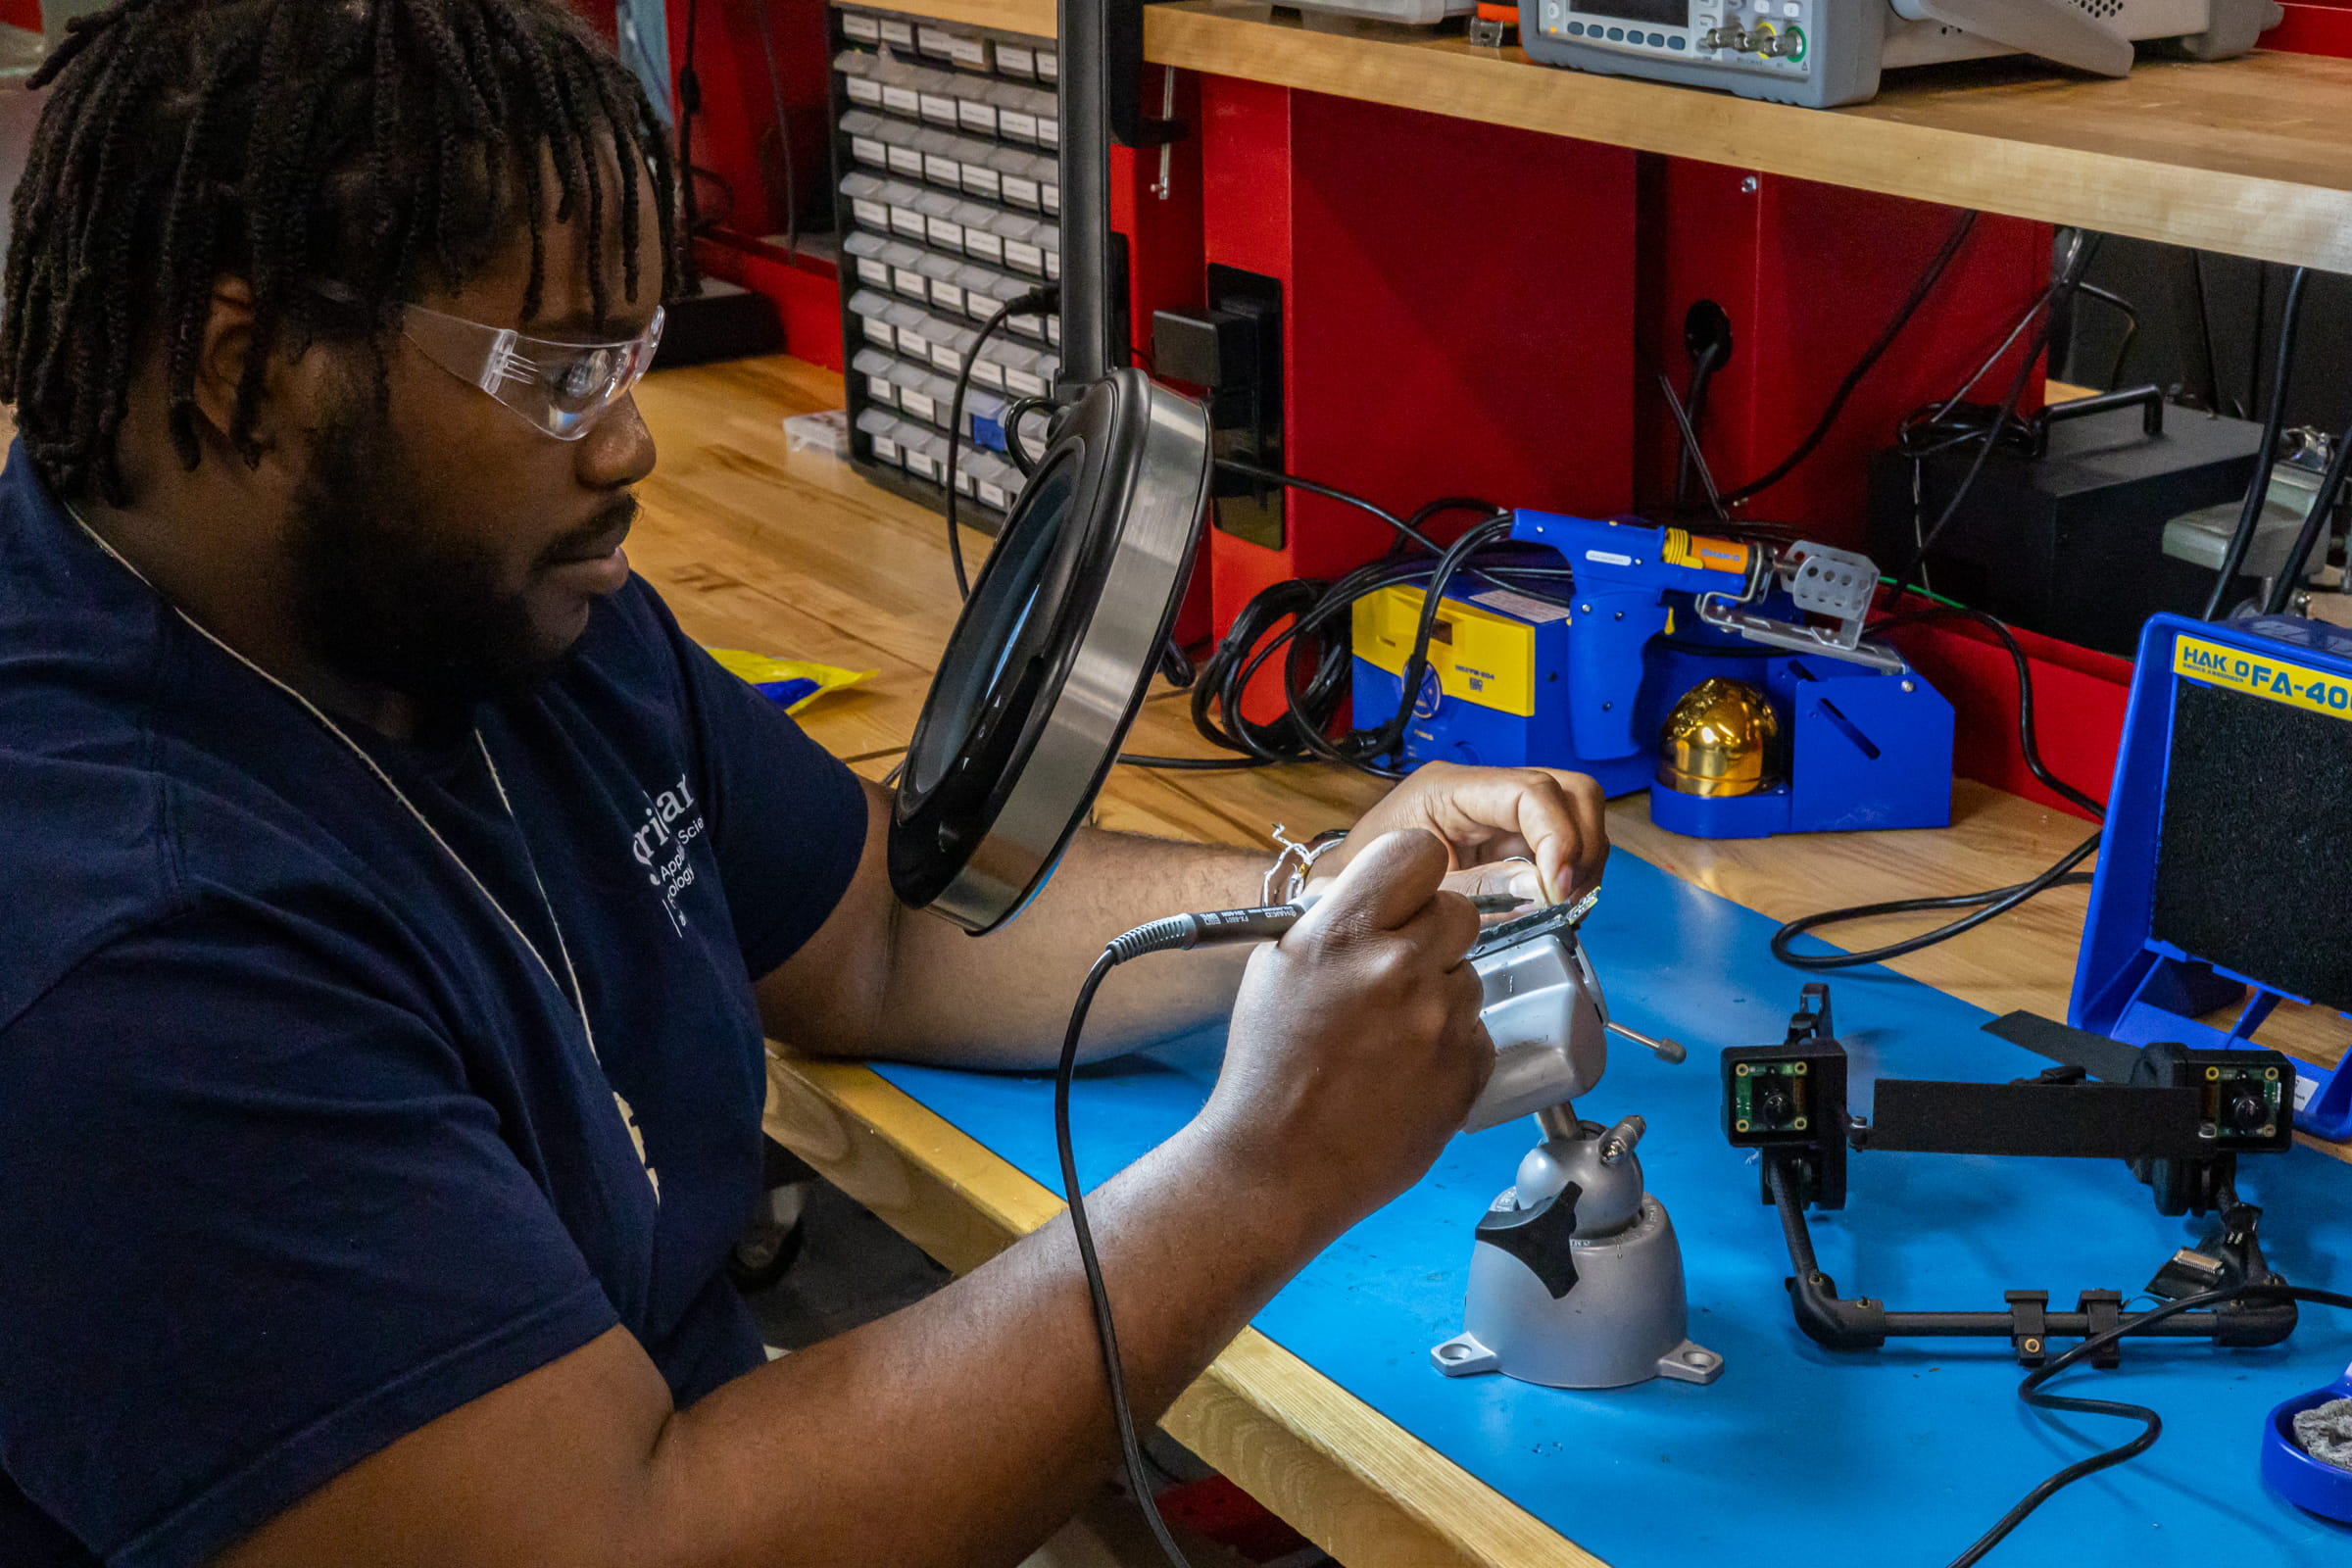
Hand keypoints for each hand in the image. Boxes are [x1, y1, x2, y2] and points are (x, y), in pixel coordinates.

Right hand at [1199, 831, 1491, 1239]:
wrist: (1278, 1165)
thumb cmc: (1268, 1069)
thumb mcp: (1276, 969)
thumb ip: (1330, 918)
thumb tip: (1367, 890)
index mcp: (1344, 933)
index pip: (1419, 851)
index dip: (1413, 872)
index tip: (1404, 895)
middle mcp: (1398, 968)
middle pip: (1459, 911)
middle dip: (1431, 935)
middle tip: (1396, 971)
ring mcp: (1440, 1021)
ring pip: (1468, 975)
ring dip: (1438, 994)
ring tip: (1387, 1036)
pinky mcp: (1467, 1069)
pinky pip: (1477, 1031)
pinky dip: (1449, 1045)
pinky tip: (1404, 1070)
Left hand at [1321, 762, 1606, 907]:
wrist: (1339, 890)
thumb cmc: (1363, 884)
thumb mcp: (1415, 892)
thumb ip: (1480, 890)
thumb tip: (1544, 891)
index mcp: (1449, 788)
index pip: (1531, 792)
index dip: (1560, 839)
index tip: (1560, 889)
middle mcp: (1482, 790)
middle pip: (1570, 791)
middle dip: (1583, 845)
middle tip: (1569, 898)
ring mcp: (1500, 812)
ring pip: (1576, 816)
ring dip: (1582, 863)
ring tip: (1562, 907)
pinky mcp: (1509, 838)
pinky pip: (1559, 846)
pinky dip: (1569, 875)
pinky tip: (1553, 905)